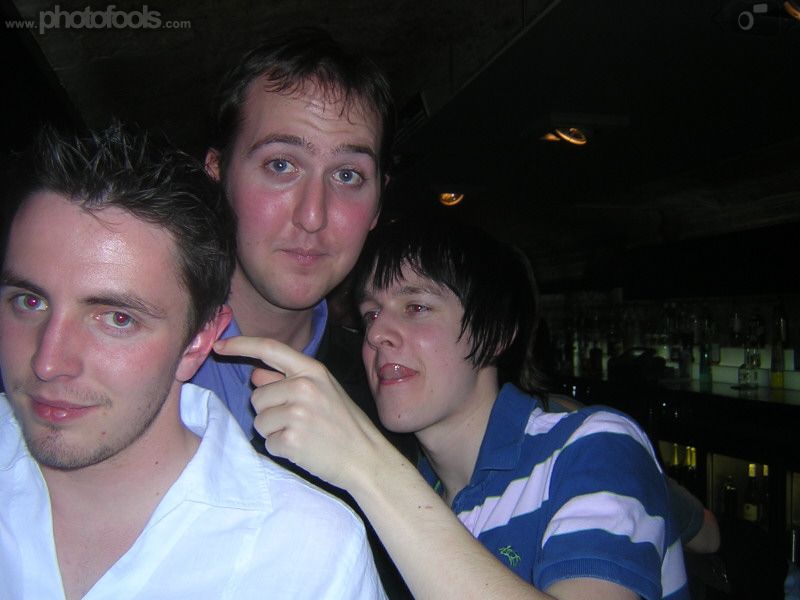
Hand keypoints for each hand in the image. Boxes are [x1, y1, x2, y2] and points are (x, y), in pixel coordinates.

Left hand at [213, 336, 387, 488]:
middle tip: (298, 421)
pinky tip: (303, 449)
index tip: (219, 345)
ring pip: (259, 421)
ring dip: (273, 431)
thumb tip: (255, 374)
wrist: (366, 458)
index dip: (241, 345)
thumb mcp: (323, 391)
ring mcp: (297, 413)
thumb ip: (289, 380)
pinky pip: (267, 443)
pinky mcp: (291, 439)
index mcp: (312, 370)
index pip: (269, 349)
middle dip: (269, 410)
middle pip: (256, 396)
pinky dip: (280, 449)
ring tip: (303, 435)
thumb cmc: (344, 424)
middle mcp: (303, 387)